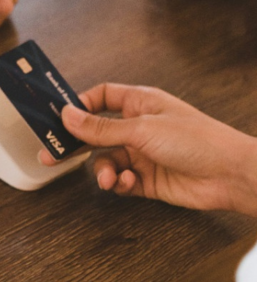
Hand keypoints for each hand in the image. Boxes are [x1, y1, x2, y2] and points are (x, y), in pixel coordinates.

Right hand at [39, 83, 256, 216]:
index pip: (100, 98)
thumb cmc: (198, 141)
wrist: (230, 175)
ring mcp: (142, 153)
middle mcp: (138, 127)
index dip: (79, 106)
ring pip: (105, 160)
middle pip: (96, 133)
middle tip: (51, 155)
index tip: (58, 117)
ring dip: (102, 170)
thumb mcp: (141, 129)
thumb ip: (100, 127)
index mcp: (139, 103)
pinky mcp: (146, 179)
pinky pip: (119, 180)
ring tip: (107, 178)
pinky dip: (118, 183)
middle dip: (75, 145)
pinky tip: (126, 183)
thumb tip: (68, 116)